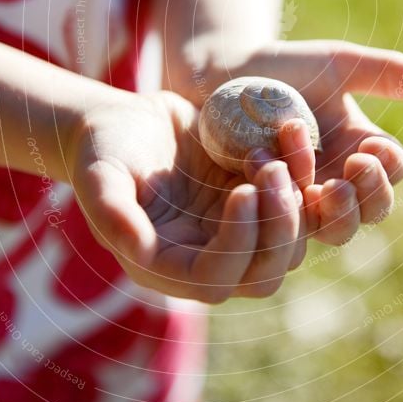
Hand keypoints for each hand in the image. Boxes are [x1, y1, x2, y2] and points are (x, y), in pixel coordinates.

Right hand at [67, 90, 312, 301]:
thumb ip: (112, 214)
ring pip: (291, 244)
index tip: (244, 191)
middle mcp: (209, 258)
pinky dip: (303, 174)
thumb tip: (138, 251)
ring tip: (275, 148)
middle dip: (279, 226)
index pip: (214, 280)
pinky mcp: (259, 202)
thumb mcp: (99, 176)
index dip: (237, 245)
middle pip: (264, 273)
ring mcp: (239, 231)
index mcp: (167, 265)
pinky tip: (289, 134)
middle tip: (272, 168)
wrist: (129, 122)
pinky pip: (299, 203)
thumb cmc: (105, 150)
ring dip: (295, 200)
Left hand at [187, 40, 402, 244]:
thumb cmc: (286, 66)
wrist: (225, 74)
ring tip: (317, 185)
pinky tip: (270, 175)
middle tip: (351, 169)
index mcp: (361, 146)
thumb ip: (390, 74)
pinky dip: (286, 205)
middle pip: (372, 210)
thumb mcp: (340, 63)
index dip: (388, 168)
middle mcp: (339, 178)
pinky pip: (289, 225)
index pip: (392, 171)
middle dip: (368, 194)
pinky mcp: (270, 209)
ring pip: (336, 230)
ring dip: (333, 208)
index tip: (371, 147)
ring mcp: (304, 197)